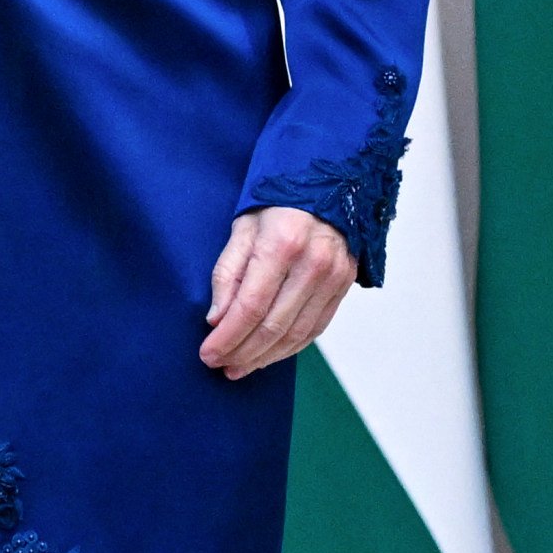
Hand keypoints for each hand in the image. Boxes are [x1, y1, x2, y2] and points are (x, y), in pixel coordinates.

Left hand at [199, 204, 356, 379]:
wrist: (327, 185)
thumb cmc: (276, 203)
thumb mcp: (242, 228)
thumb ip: (227, 272)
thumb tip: (216, 317)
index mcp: (282, 245)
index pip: (250, 306)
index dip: (227, 336)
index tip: (207, 353)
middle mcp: (313, 265)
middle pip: (274, 325)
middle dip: (243, 352)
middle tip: (220, 366)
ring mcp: (334, 277)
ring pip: (298, 334)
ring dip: (266, 357)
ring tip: (240, 367)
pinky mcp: (345, 286)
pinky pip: (316, 327)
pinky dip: (291, 347)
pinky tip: (270, 355)